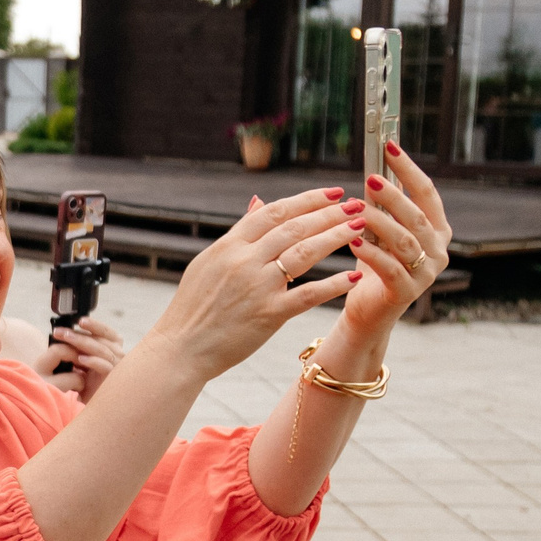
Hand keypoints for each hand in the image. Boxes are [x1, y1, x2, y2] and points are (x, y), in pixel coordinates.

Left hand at [35, 314, 123, 399]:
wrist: (96, 411)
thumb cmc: (89, 387)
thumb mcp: (84, 365)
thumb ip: (80, 351)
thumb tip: (65, 334)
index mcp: (113, 351)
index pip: (108, 333)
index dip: (96, 325)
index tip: (79, 321)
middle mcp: (119, 358)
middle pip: (102, 340)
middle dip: (80, 334)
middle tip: (61, 332)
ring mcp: (118, 368)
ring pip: (102, 350)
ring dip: (83, 343)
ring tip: (66, 339)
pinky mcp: (115, 380)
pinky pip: (105, 367)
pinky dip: (93, 361)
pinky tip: (80, 359)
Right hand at [147, 186, 359, 380]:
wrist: (180, 347)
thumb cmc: (193, 306)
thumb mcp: (209, 262)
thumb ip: (239, 232)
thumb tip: (258, 202)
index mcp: (229, 245)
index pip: (274, 212)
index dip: (307, 200)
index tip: (332, 193)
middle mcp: (244, 261)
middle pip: (294, 228)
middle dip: (329, 213)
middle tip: (356, 205)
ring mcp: (257, 287)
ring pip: (304, 253)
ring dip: (336, 237)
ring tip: (360, 228)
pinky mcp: (268, 315)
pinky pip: (307, 294)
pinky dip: (332, 284)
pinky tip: (353, 275)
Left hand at [336, 145, 450, 334]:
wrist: (368, 310)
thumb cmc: (375, 264)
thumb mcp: (380, 231)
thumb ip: (382, 207)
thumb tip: (374, 173)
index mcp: (436, 230)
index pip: (427, 193)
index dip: (409, 169)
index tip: (389, 146)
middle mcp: (438, 250)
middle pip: (417, 216)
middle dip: (393, 195)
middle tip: (369, 178)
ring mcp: (426, 272)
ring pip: (404, 241)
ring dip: (379, 221)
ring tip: (355, 208)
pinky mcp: (407, 292)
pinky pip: (390, 268)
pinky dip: (371, 252)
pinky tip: (352, 240)